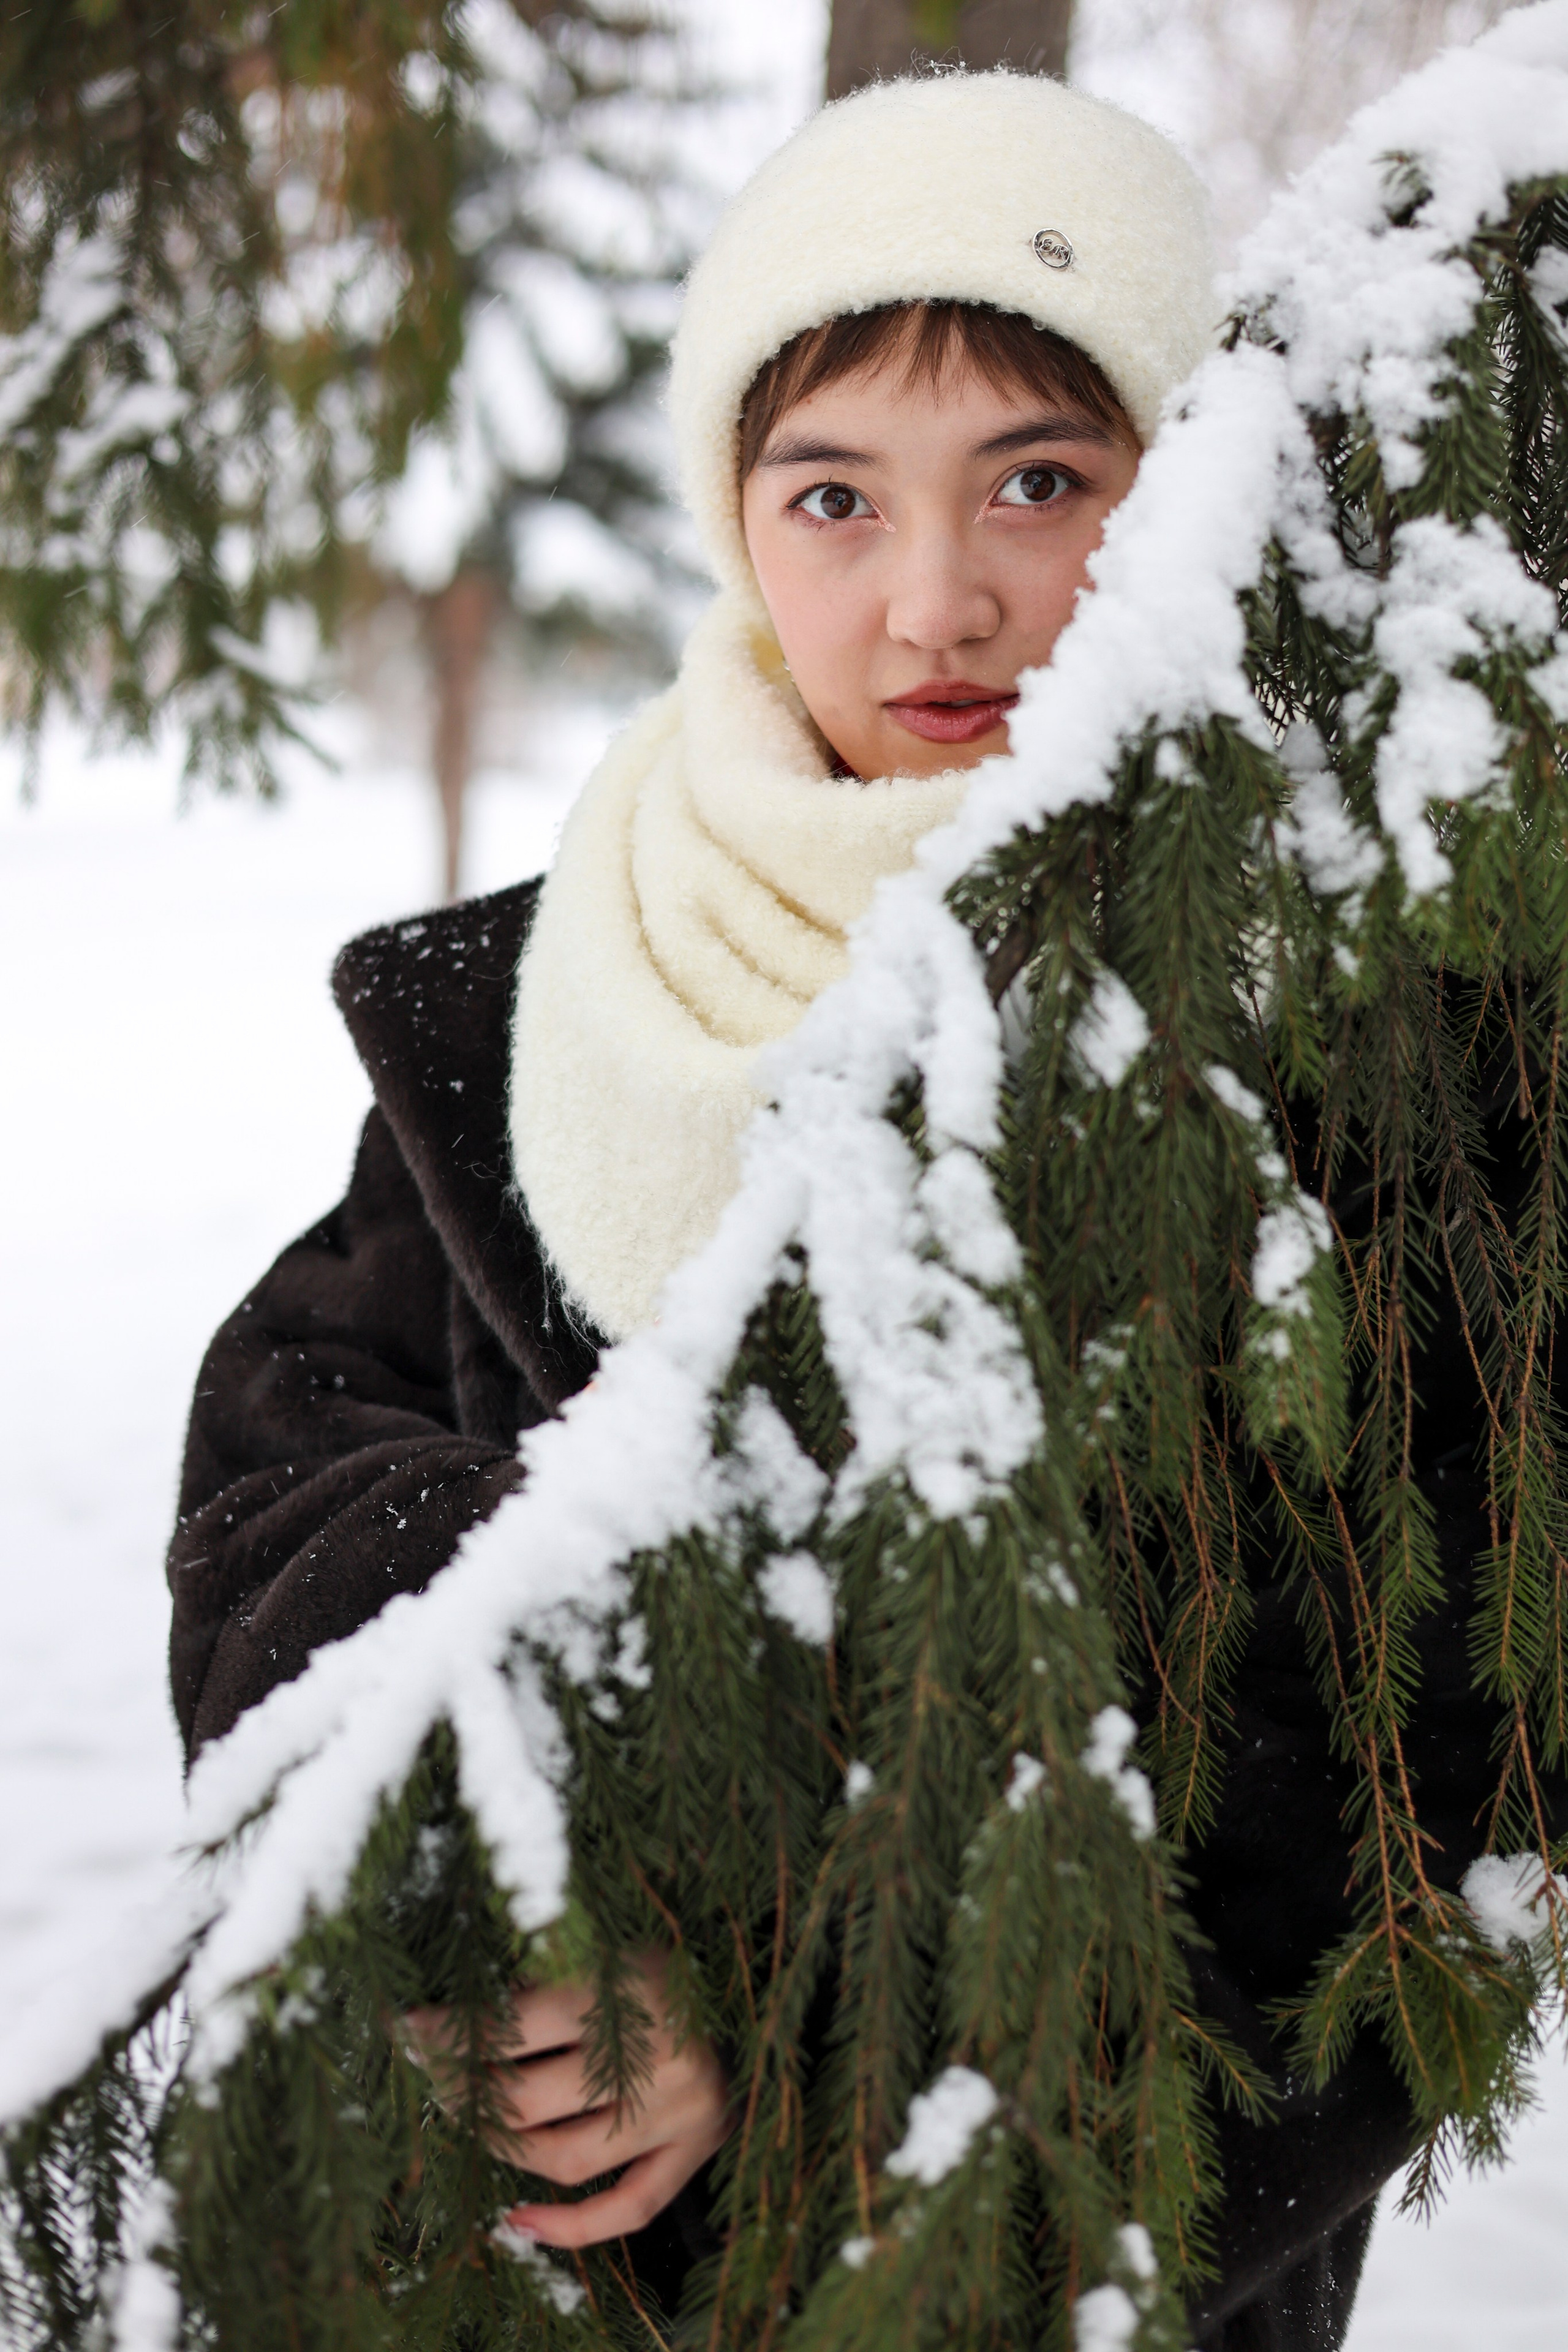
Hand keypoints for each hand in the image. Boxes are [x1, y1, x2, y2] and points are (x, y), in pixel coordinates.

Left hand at [403, 1949, 730, 2249]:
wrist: (758, 1976)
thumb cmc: (664, 1953)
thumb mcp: (602, 1941)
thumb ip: (540, 1973)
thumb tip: (452, 2015)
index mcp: (627, 1989)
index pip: (510, 2030)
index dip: (448, 2036)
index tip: (406, 2031)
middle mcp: (657, 2056)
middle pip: (527, 2101)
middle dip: (464, 2092)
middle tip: (431, 2076)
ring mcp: (682, 2111)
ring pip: (565, 2158)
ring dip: (502, 2147)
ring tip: (469, 2122)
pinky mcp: (699, 2147)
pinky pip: (629, 2207)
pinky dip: (569, 2226)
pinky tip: (516, 2219)